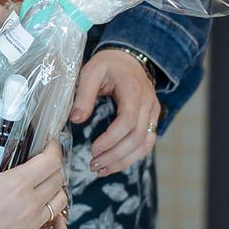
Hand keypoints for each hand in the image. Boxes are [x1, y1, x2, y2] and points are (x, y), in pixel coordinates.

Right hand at [0, 131, 67, 228]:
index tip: (49, 143)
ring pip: (60, 204)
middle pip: (57, 179)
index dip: (54, 148)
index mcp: (17, 183)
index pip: (50, 161)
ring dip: (57, 191)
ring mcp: (32, 225)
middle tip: (42, 161)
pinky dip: (61, 228)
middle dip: (53, 166)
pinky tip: (56, 220)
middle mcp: (30, 204)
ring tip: (47, 185)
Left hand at [71, 49, 159, 175]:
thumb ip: (84, 95)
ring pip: (145, 144)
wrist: (128, 58)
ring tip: (102, 170)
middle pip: (137, 137)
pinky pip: (147, 142)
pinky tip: (115, 163)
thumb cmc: (107, 64)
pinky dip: (133, 156)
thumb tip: (75, 120)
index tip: (93, 149)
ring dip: (124, 160)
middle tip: (94, 165)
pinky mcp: (151, 119)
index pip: (127, 121)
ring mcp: (153, 112)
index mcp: (133, 90)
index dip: (111, 139)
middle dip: (115, 155)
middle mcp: (148, 103)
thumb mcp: (90, 72)